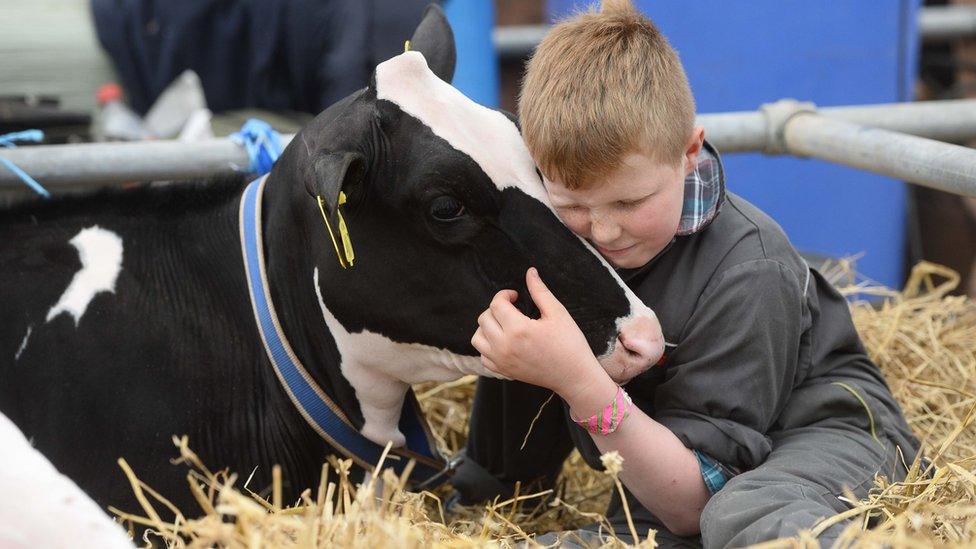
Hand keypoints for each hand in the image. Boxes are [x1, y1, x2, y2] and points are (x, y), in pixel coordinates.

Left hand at [470, 267, 610, 399]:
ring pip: (477, 337)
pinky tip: (504, 341)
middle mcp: (504, 346)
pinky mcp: (503, 372)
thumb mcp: (558, 313)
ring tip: (504, 324)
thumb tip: (530, 272)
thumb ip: (540, 291)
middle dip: (496, 308)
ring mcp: (502, 361)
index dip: (504, 295)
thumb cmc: (569, 343)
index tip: (515, 296)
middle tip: (512, 309)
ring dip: (487, 327)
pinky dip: (488, 346)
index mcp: (518, 329)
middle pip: (484, 318)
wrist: (574, 376)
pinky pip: (483, 356)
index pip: (496, 304)